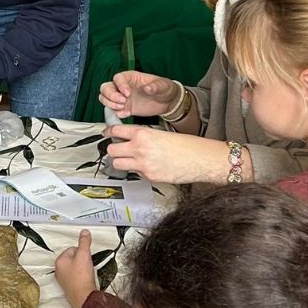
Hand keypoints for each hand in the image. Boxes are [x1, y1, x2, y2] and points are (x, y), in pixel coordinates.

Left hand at [54, 230, 96, 307]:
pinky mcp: (68, 288)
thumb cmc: (82, 276)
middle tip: (87, 267)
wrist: (84, 297)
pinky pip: (75, 278)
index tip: (87, 258)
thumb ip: (84, 242)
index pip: (72, 249)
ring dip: (82, 269)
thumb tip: (84, 232)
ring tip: (87, 274)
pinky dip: (81, 278)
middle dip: (82, 261)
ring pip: (74, 269)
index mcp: (59, 261)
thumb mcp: (84, 255)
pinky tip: (85, 281)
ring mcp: (63, 280)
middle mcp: (58, 270)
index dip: (82, 252)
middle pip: (73, 259)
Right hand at [99, 71, 178, 118]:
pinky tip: (126, 114)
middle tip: (122, 102)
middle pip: (106, 88)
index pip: (118, 78)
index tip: (128, 93)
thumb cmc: (163, 89)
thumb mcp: (163, 85)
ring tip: (122, 108)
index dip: (120, 85)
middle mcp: (123, 87)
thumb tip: (148, 88)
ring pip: (104, 98)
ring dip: (110, 104)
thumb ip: (155, 86)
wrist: (167, 102)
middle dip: (111, 96)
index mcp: (130, 77)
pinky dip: (117, 113)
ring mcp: (122, 98)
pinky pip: (113, 110)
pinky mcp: (124, 108)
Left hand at [105, 125, 244, 183]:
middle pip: (112, 150)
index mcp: (143, 134)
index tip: (106, 133)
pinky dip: (138, 171)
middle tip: (119, 149)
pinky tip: (149, 167)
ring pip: (117, 164)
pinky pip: (135, 173)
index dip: (109, 132)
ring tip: (130, 160)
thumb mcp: (161, 133)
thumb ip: (142, 136)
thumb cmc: (185, 145)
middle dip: (114, 150)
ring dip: (121, 162)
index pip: (116, 131)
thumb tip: (127, 139)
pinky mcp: (149, 176)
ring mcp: (143, 164)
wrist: (200, 159)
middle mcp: (139, 148)